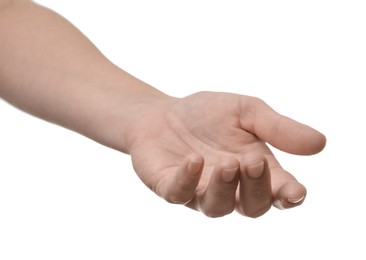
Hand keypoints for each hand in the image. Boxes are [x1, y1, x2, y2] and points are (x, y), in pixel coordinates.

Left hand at [127, 91, 325, 217]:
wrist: (164, 113)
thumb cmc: (208, 115)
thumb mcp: (247, 112)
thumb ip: (278, 128)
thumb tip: (320, 143)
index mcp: (253, 171)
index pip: (277, 193)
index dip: (288, 196)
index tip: (296, 191)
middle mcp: (229, 188)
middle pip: (251, 206)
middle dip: (256, 188)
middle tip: (253, 161)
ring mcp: (198, 191)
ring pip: (217, 208)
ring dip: (224, 188)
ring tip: (227, 163)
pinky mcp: (170, 187)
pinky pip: (180, 194)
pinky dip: (188, 181)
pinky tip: (194, 160)